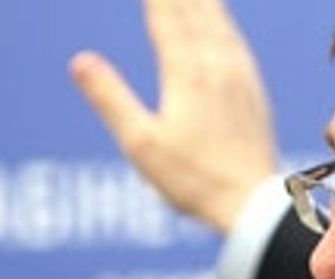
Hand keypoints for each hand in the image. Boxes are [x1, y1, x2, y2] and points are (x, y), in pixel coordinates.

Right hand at [69, 0, 275, 232]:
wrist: (253, 203)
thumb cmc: (194, 181)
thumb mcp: (141, 145)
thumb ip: (111, 99)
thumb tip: (80, 61)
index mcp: (188, 74)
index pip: (166, 16)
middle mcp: (219, 66)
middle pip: (196, 10)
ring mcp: (241, 78)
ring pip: (220, 22)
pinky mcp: (254, 92)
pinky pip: (236, 42)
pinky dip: (223, 21)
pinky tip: (221, 22)